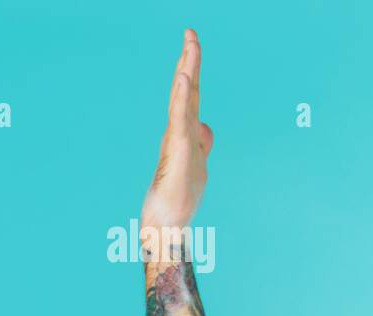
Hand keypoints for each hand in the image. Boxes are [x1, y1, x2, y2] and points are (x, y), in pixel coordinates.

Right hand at [141, 29, 211, 240]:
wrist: (166, 227)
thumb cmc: (177, 199)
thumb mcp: (197, 165)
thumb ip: (201, 143)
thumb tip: (206, 127)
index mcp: (186, 132)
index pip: (191, 94)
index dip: (192, 69)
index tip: (193, 43)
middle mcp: (180, 132)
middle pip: (187, 89)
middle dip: (190, 60)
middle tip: (191, 31)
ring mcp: (177, 140)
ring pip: (183, 99)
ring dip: (187, 71)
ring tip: (190, 44)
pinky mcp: (177, 152)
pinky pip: (179, 119)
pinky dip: (181, 97)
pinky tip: (182, 79)